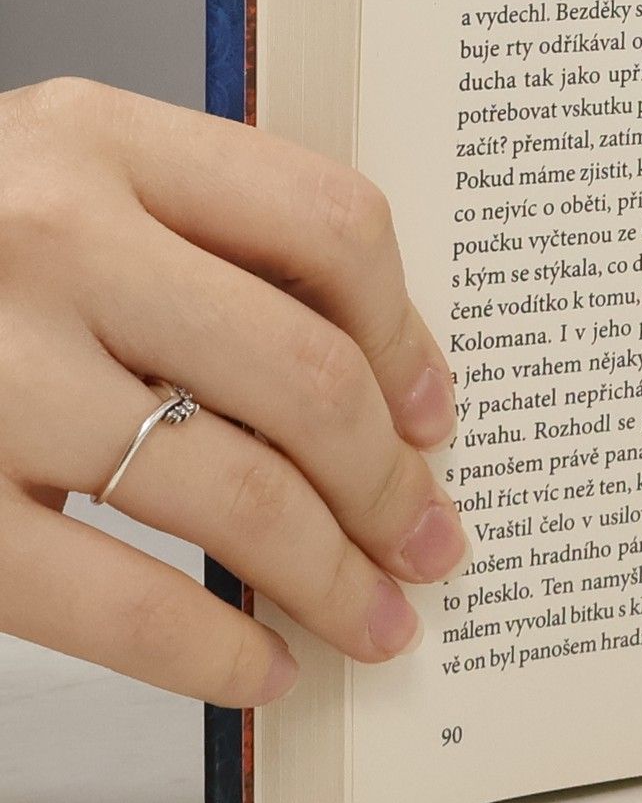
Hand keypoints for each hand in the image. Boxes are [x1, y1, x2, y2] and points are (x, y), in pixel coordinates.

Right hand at [0, 79, 466, 705]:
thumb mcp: (52, 179)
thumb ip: (191, 233)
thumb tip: (381, 380)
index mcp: (94, 136)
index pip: (329, 222)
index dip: (408, 336)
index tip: (437, 413)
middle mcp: (44, 235)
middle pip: (303, 373)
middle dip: (391, 483)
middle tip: (432, 542)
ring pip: (231, 491)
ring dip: (330, 576)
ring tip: (376, 619)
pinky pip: (110, 596)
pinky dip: (208, 649)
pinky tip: (255, 667)